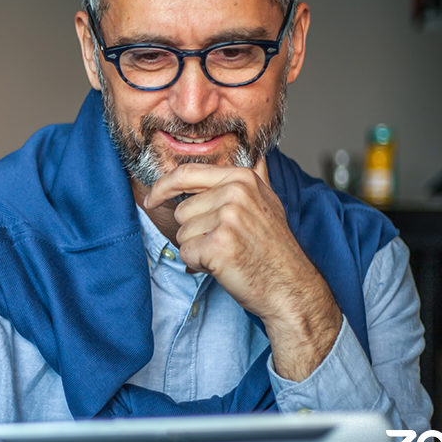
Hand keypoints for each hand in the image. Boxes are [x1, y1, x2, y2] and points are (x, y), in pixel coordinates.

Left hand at [144, 163, 341, 380]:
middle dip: (195, 231)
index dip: (162, 187)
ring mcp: (228, 218)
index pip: (186, 173)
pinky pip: (186, 253)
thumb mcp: (268, 202)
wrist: (290, 287)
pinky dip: (199, 264)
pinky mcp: (219, 245)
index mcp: (242, 178)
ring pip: (182, 233)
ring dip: (198, 249)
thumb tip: (256, 154)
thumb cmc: (273, 249)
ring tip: (228, 253)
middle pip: (181, 210)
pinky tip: (223, 266)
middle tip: (226, 242)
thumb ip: (254, 178)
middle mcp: (235, 193)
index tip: (151, 199)